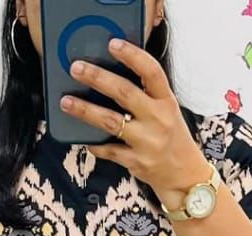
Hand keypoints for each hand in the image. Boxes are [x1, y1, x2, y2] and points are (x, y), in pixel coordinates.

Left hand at [60, 38, 210, 204]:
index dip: (132, 56)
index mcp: (166, 101)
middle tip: (77, 68)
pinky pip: (109, 151)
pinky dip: (94, 144)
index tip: (113, 44)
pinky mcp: (136, 162)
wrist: (185, 176)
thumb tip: (112, 76)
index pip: (151, 72)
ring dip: (85, 110)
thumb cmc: (172, 138)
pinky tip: (82, 138)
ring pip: (111, 121)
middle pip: (125, 93)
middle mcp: (158, 119)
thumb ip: (147, 95)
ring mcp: (147, 142)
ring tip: (66, 102)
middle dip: (98, 78)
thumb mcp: (168, 111)